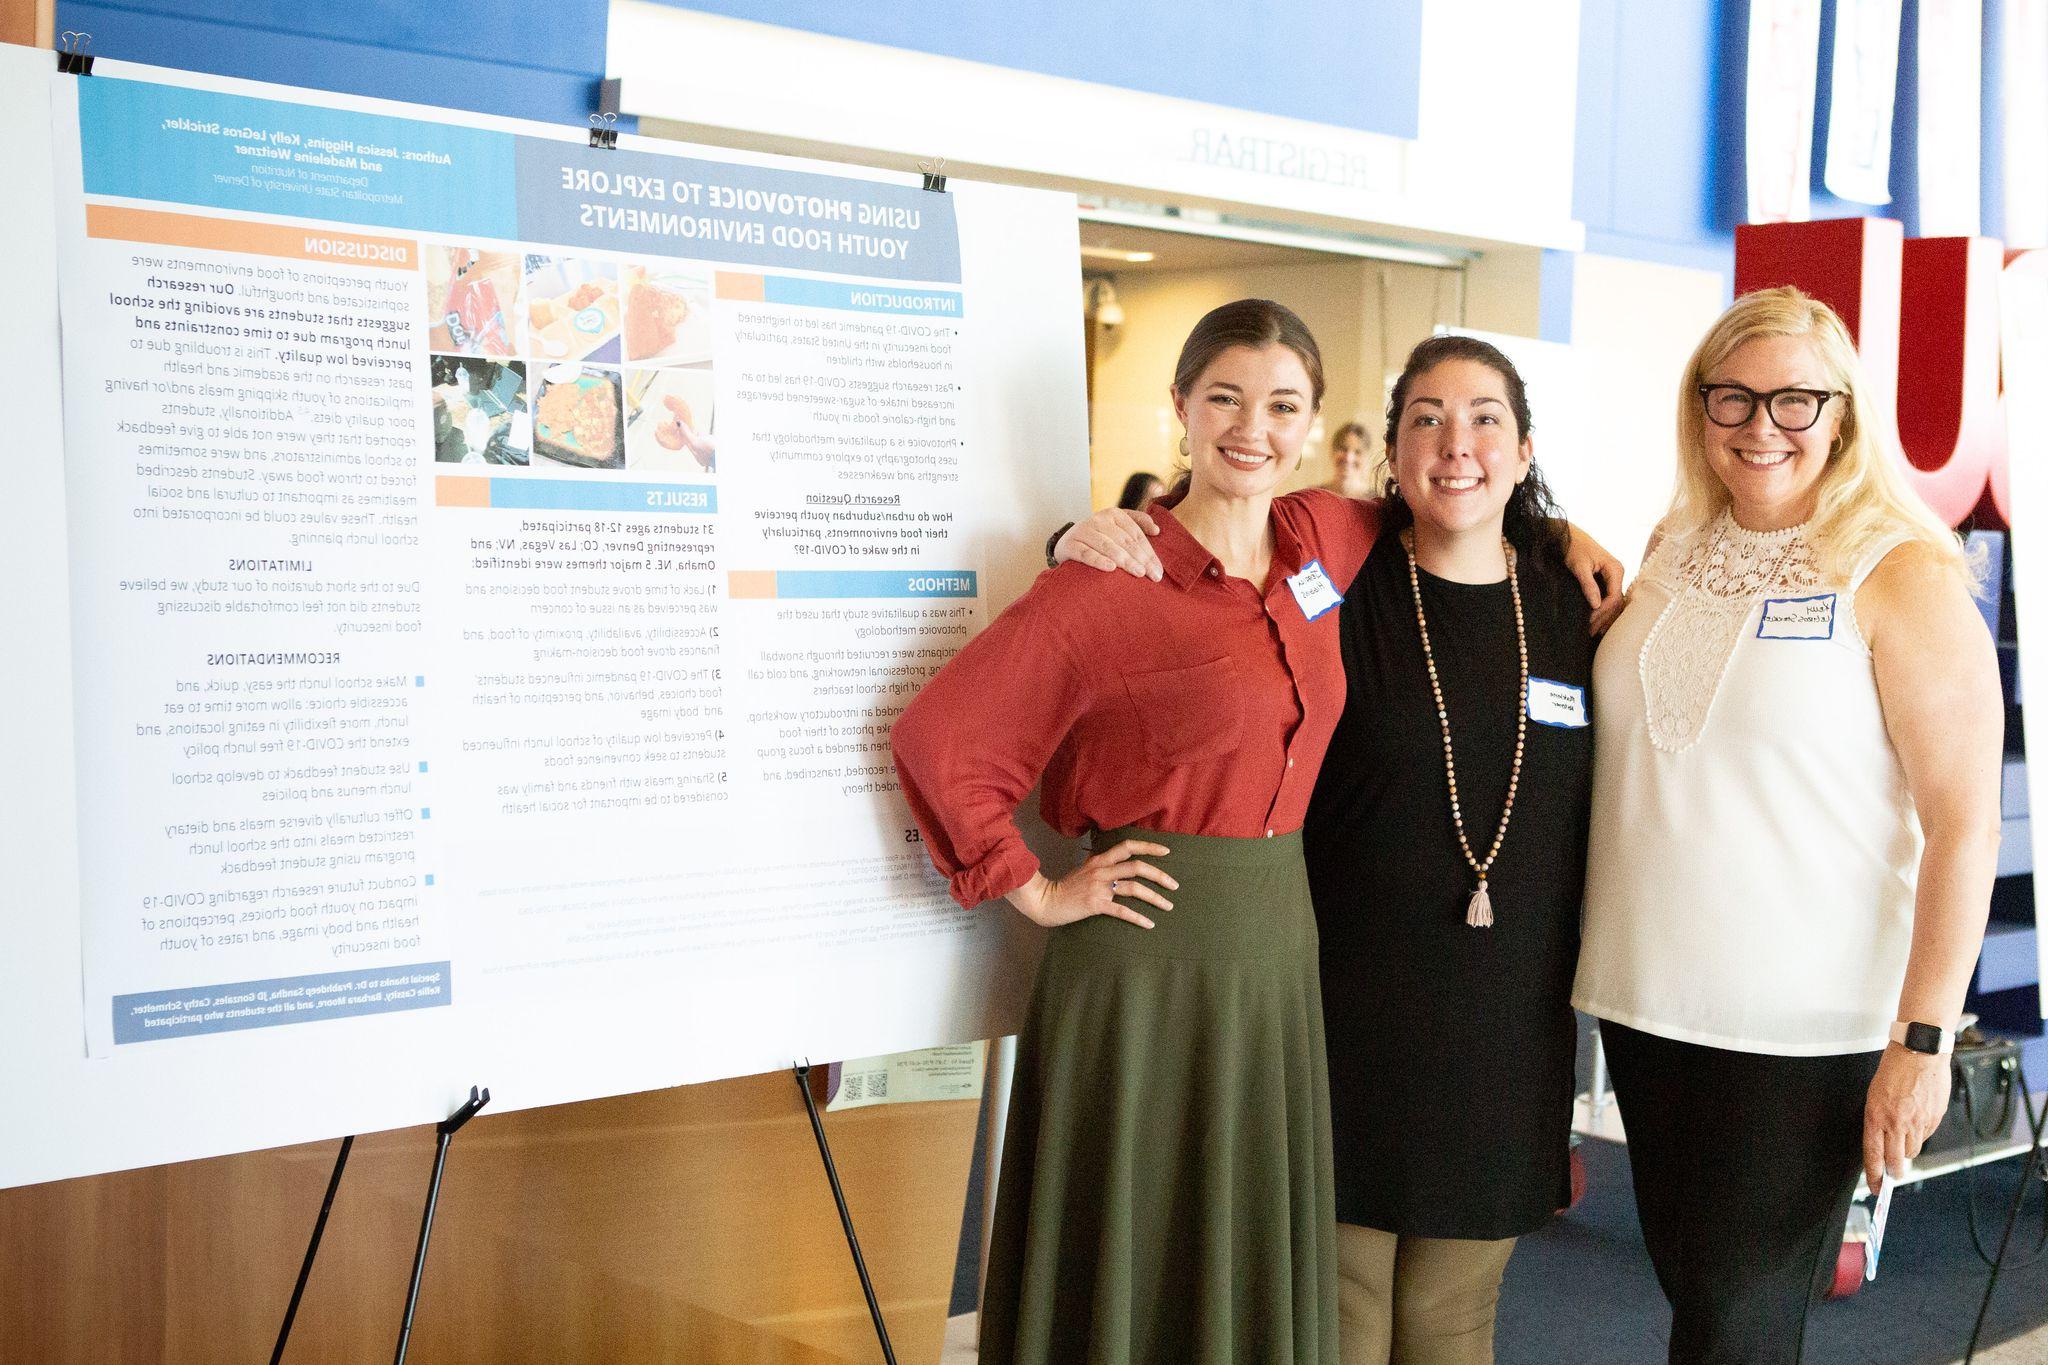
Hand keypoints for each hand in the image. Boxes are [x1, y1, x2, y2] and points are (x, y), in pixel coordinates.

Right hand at [1007, 838, 1176, 928]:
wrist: (1046, 901)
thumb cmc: (1066, 887)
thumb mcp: (1084, 869)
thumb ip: (1102, 865)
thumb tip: (1120, 864)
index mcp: (1100, 860)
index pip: (1128, 847)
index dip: (1149, 847)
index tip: (1166, 852)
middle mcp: (1102, 870)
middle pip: (1138, 868)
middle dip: (1160, 876)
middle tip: (1174, 885)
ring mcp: (1099, 888)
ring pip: (1134, 888)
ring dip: (1155, 898)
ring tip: (1168, 906)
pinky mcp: (1096, 905)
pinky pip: (1122, 911)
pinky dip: (1138, 918)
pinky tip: (1150, 924)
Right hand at [1055, 508, 1162, 579]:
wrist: (1066, 544)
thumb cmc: (1098, 538)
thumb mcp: (1116, 527)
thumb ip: (1137, 524)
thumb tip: (1157, 530)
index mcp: (1114, 514)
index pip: (1135, 534)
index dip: (1149, 552)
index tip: (1158, 570)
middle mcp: (1098, 519)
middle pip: (1124, 541)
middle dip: (1141, 559)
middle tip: (1153, 575)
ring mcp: (1083, 531)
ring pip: (1107, 546)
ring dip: (1124, 560)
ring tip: (1138, 572)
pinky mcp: (1069, 544)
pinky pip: (1086, 554)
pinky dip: (1098, 561)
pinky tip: (1111, 568)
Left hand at [1563, 524, 1626, 634]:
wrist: (1568, 535)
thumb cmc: (1573, 547)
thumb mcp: (1579, 565)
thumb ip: (1588, 584)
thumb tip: (1595, 605)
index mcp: (1615, 569)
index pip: (1615, 596)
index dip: (1602, 611)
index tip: (1589, 621)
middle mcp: (1618, 574)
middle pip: (1616, 603)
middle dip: (1604, 618)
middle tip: (1590, 632)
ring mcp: (1613, 578)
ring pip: (1614, 603)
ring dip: (1604, 618)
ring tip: (1592, 632)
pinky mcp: (1606, 581)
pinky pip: (1608, 599)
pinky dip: (1603, 612)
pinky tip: (1596, 624)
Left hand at [1863, 1045, 1950, 1189]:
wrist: (1918, 1052)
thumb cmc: (1894, 1069)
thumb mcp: (1874, 1095)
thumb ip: (1878, 1120)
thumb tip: (1882, 1142)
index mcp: (1876, 1116)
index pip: (1873, 1155)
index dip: (1874, 1175)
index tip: (1875, 1188)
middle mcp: (1896, 1122)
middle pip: (1895, 1161)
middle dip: (1893, 1172)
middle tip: (1892, 1175)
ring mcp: (1917, 1122)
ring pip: (1912, 1151)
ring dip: (1906, 1151)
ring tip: (1903, 1137)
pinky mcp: (1934, 1118)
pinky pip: (1925, 1137)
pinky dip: (1920, 1136)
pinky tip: (1917, 1123)